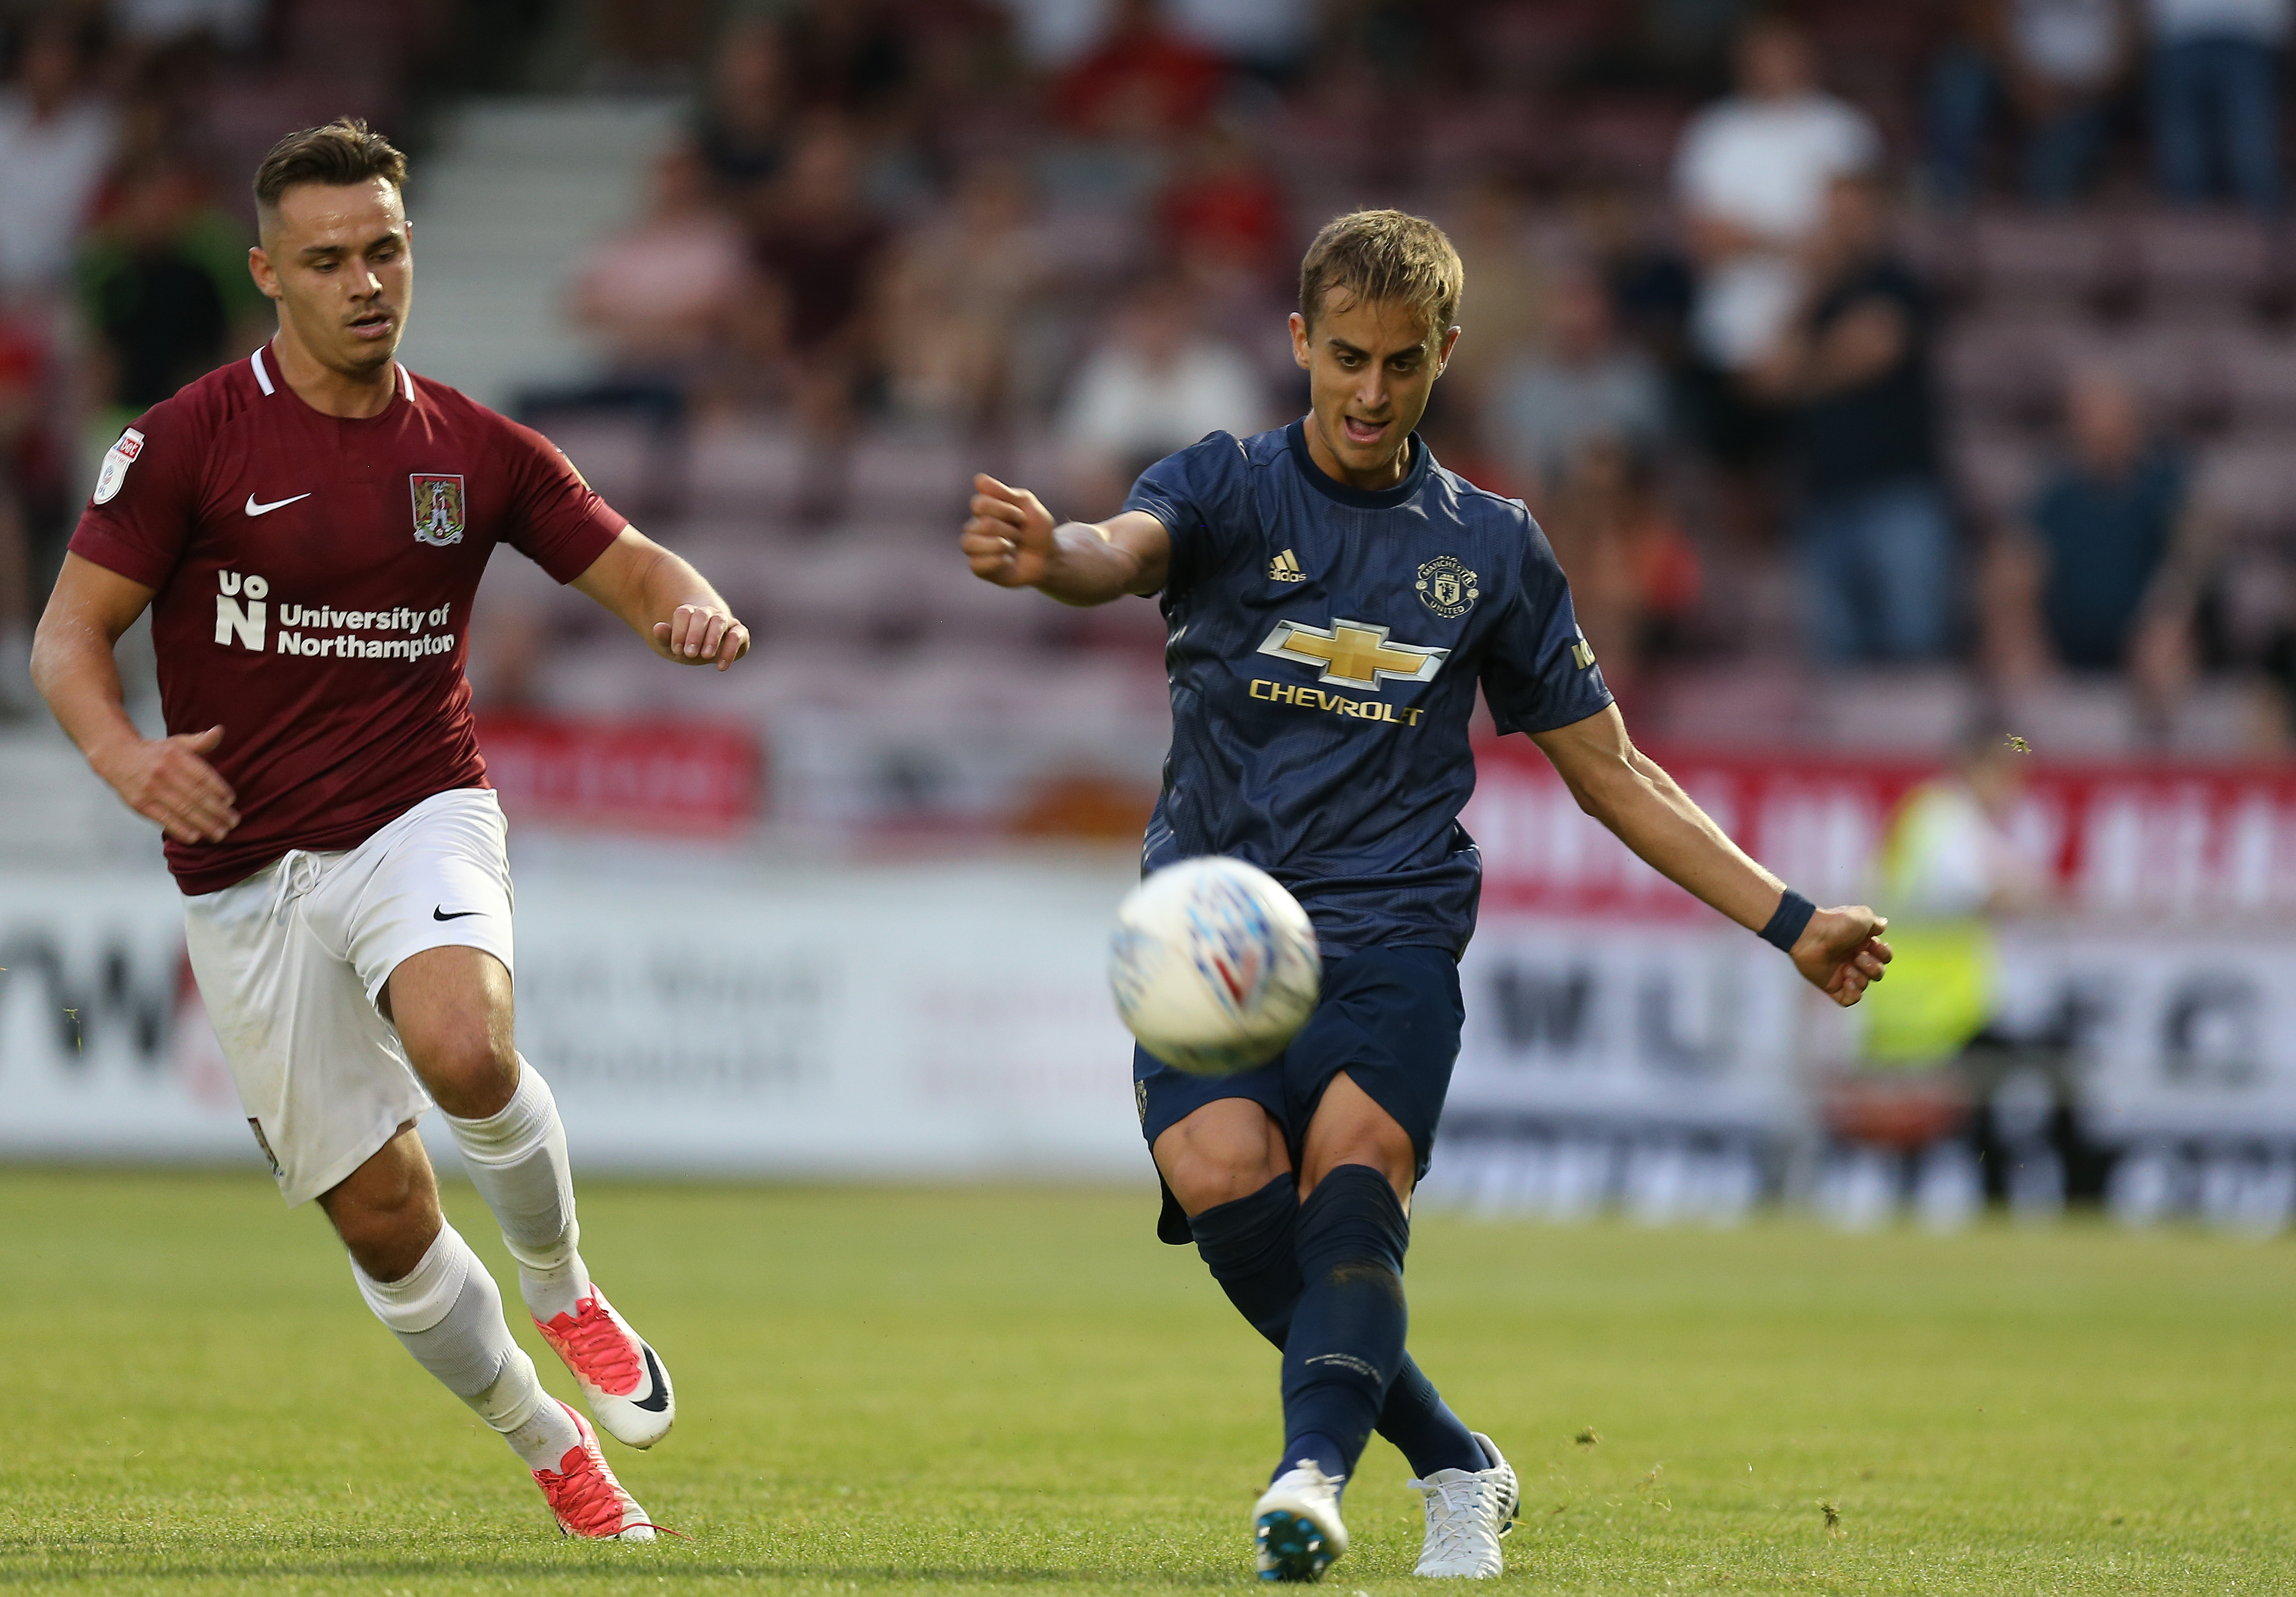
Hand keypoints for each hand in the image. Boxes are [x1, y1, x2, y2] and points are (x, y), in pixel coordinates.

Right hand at [95, 725, 238, 843]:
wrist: (116, 757)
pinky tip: (196, 837)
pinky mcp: (140, 805)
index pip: (203, 775)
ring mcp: (151, 790)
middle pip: (196, 796)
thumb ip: (200, 742)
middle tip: (233, 821)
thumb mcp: (177, 743)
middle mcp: (163, 772)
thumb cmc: (154, 752)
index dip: (219, 789)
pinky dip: (181, 830)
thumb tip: (219, 731)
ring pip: (183, 810)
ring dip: (205, 824)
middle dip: (218, 811)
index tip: (231, 800)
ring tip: (221, 834)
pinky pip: (164, 820)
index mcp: (175, 755)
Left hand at [652, 604, 748, 669]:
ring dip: (712, 638)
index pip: (683, 613)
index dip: (679, 630)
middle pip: (701, 615)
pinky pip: (737, 635)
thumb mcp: (674, 647)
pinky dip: (730, 650)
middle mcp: (708, 613)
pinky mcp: (740, 632)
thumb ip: (665, 638)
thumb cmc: (688, 647)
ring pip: (719, 621)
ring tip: (706, 657)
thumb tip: (657, 627)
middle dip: (694, 634)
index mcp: (690, 613)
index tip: (676, 649)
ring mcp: (725, 620)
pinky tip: (720, 667)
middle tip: (689, 654)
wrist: (708, 651)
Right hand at [961, 473, 1056, 588]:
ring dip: (1001, 545)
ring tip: (1013, 548)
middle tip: (1020, 535)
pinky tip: (1009, 560)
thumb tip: (978, 479)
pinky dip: (998, 561)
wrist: (1048, 557)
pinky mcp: (978, 568)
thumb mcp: (1026, 504)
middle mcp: (974, 527)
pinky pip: (976, 564)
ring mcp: (974, 548)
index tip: (1022, 516)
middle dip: (1010, 530)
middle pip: (983, 524)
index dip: (1006, 510)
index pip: (980, 503)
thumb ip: (1003, 492)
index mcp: (983, 509)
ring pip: (970, 543)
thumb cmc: (1036, 529)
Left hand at [1792, 906, 1891, 1007]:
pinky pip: (1848, 999)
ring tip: (1846, 968)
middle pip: (1878, 972)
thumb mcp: (1862, 916)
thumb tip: (1882, 926)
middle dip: (1873, 967)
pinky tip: (1847, 982)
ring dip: (1861, 978)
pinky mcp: (1831, 985)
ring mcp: (1842, 973)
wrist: (1810, 935)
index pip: (1885, 956)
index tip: (1874, 946)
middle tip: (1857, 957)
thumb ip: (1876, 923)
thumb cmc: (1836, 924)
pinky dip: (1853, 994)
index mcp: (1862, 944)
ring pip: (1864, 984)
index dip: (1884, 954)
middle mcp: (1853, 959)